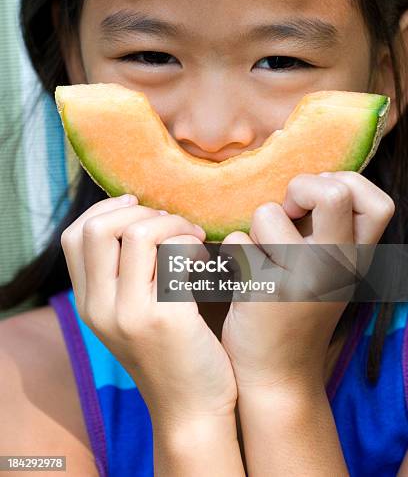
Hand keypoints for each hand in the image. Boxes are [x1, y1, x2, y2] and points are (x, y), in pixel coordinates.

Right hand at [60, 195, 237, 428]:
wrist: (191, 410)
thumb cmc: (168, 353)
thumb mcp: (127, 317)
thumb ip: (119, 276)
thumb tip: (134, 216)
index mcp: (88, 304)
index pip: (75, 236)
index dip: (106, 210)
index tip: (138, 207)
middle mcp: (100, 308)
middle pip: (99, 228)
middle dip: (143, 213)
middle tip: (173, 225)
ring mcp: (131, 314)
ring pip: (139, 234)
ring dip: (174, 224)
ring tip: (194, 238)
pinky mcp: (167, 318)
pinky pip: (177, 254)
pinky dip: (194, 244)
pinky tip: (206, 261)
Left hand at [220, 171, 394, 391]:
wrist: (278, 373)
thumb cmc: (298, 310)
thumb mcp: (331, 272)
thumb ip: (330, 230)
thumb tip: (309, 182)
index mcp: (356, 260)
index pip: (380, 202)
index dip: (345, 184)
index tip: (317, 202)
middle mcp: (337, 267)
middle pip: (334, 193)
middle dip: (301, 186)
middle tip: (289, 213)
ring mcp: (303, 280)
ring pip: (268, 213)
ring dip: (256, 228)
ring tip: (261, 255)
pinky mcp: (266, 292)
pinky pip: (238, 242)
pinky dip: (234, 252)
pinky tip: (243, 276)